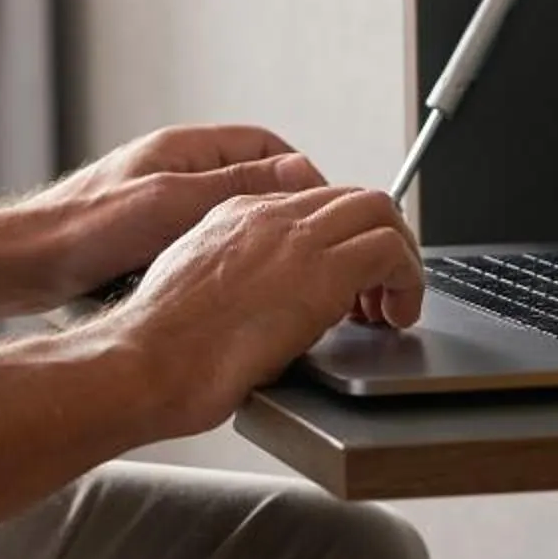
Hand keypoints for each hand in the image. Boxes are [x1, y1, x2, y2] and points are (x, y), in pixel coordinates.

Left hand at [0, 124, 327, 316]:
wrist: (24, 263)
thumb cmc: (83, 228)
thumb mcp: (170, 205)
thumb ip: (234, 186)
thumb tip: (298, 174)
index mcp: (185, 149)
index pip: (268, 149)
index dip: (302, 179)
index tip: (324, 214)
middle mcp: (176, 169)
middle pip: (253, 182)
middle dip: (282, 211)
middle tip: (308, 247)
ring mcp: (162, 201)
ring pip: (230, 213)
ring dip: (253, 236)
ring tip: (277, 267)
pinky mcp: (149, 235)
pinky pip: (203, 238)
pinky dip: (222, 256)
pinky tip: (231, 284)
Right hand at [112, 186, 424, 436]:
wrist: (149, 359)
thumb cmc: (160, 344)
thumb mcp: (190, 286)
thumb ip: (229, 275)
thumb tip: (259, 298)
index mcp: (234, 215)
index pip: (314, 205)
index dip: (342, 241)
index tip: (350, 282)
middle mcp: (269, 215)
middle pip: (355, 199)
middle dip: (381, 241)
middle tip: (379, 292)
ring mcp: (297, 238)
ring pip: (381, 212)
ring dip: (399, 258)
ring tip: (391, 306)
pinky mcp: (324, 271)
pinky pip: (391, 251)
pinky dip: (408, 281)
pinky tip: (394, 317)